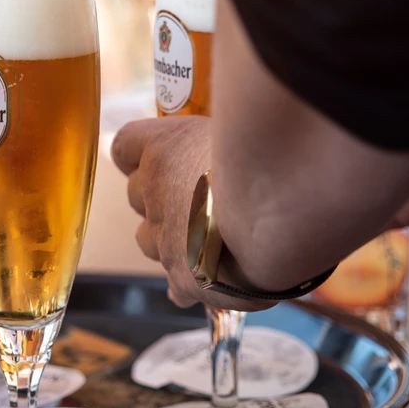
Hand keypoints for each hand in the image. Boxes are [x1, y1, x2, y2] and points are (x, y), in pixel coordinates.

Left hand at [111, 116, 267, 310]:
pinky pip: (177, 286)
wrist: (282, 207)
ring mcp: (166, 238)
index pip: (125, 147)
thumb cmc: (270, 154)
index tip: (157, 157)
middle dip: (161, 197)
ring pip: (149, 241)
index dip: (139, 155)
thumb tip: (233, 124)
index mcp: (164, 148)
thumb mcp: (239, 122)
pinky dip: (192, 283)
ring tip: (211, 237)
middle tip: (201, 198)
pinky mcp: (186, 278)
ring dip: (172, 239)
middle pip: (137, 195)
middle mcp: (155, 192)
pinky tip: (218, 277)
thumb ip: (220, 132)